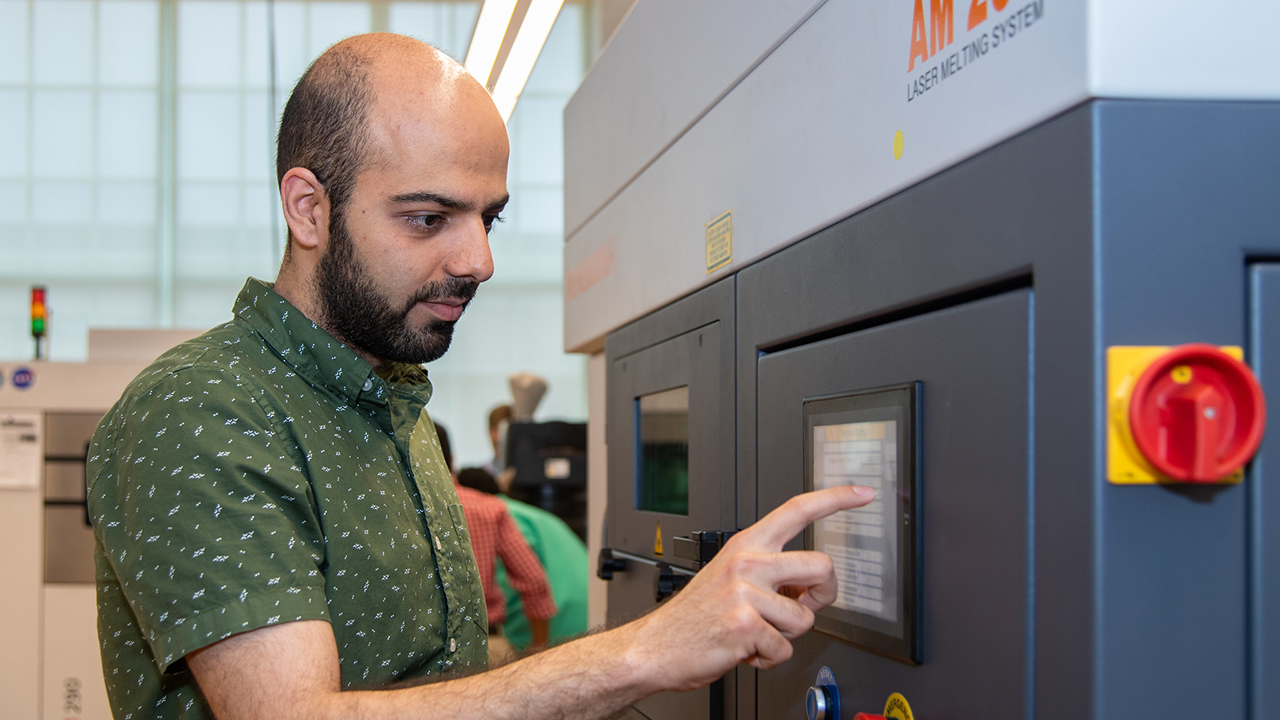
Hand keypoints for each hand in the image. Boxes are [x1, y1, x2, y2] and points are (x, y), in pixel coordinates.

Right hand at [621, 485, 874, 692]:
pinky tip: (745, 649)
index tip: (862, 492)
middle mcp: (747, 562)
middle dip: (824, 594)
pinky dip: (768, 658)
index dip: (835, 498)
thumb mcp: (730, 579)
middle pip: (821, 566)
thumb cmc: (695, 616)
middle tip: (803, 606)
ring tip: (756, 632)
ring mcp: (745, 592)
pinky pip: (784, 648)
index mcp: (746, 545)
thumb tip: (807, 588)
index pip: (797, 510)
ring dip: (785, 635)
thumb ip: (770, 573)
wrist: (656, 646)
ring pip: (804, 618)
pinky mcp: (745, 624)